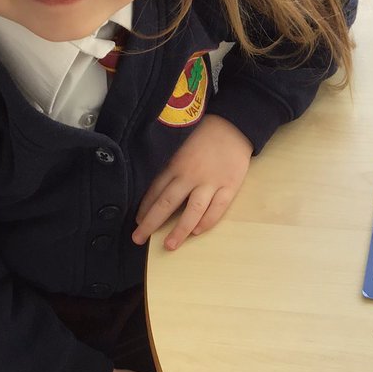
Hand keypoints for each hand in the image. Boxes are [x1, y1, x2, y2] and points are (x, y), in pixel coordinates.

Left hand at [132, 115, 252, 250]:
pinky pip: (217, 209)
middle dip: (151, 223)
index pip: (155, 191)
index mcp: (176, 164)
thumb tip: (155, 189)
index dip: (145, 209)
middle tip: (138, 239)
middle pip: (167, 203)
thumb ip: (170, 166)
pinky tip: (196, 232)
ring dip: (179, 230)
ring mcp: (211, 182)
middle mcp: (191, 175)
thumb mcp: (180, 146)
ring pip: (193, 211)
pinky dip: (207, 222)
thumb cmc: (204, 135)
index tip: (138, 222)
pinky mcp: (229, 186)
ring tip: (169, 246)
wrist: (234, 126)